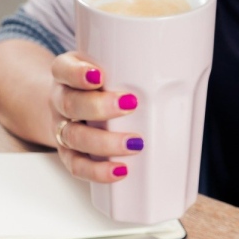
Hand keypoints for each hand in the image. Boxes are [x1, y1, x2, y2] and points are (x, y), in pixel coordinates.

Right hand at [50, 51, 143, 182]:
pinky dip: (98, 171)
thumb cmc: (99, 88)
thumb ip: (130, 67)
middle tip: (130, 105)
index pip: (63, 69)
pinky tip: (120, 171)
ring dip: (104, 142)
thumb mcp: (108, 68)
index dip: (78, 74)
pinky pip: (77, 166)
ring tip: (133, 143)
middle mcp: (61, 101)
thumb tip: (178, 69)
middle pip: (71, 104)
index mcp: (67, 75)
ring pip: (75, 137)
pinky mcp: (69, 154)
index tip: (99, 76)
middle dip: (100, 107)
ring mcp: (63, 129)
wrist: (71, 108)